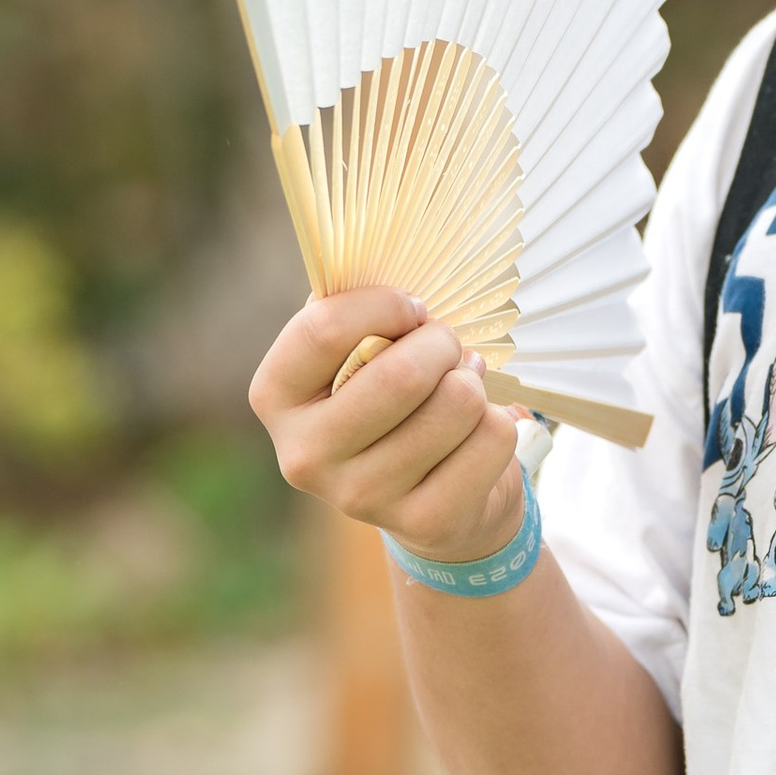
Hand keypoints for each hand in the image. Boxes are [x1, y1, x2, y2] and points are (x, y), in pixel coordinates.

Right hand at [249, 289, 524, 565]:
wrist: (431, 503)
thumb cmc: (390, 401)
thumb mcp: (357, 351)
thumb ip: (355, 306)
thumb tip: (377, 251)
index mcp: (275, 397)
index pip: (321, 329)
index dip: (383, 305)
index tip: (412, 308)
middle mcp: (304, 456)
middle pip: (399, 375)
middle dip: (442, 344)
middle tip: (450, 347)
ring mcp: (361, 499)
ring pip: (456, 404)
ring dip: (474, 383)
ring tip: (463, 389)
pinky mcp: (424, 523)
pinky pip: (492, 438)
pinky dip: (500, 422)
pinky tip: (477, 434)